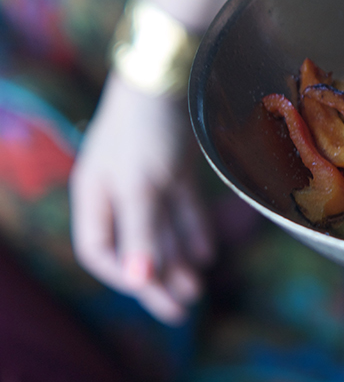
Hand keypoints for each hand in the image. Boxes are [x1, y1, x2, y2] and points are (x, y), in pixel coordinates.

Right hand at [69, 75, 213, 324]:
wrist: (172, 72)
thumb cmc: (146, 129)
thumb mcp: (141, 184)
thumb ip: (140, 231)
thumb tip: (139, 281)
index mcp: (95, 196)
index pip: (99, 250)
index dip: (122, 274)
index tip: (150, 290)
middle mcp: (118, 191)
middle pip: (134, 246)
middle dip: (157, 279)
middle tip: (184, 309)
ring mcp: (146, 178)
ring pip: (160, 229)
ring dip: (178, 260)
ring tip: (199, 288)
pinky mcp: (173, 167)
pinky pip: (179, 208)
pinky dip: (192, 231)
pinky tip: (208, 254)